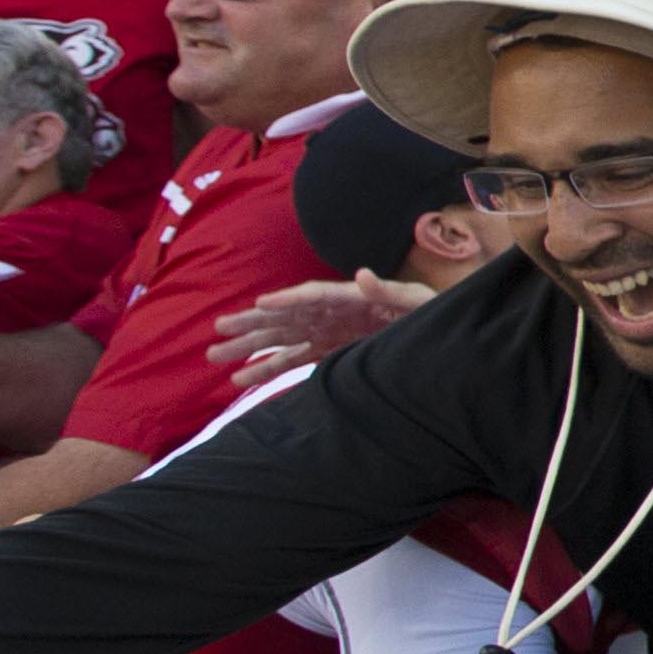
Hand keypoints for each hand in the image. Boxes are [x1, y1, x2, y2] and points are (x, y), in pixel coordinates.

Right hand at [211, 269, 427, 389]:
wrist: (438, 340)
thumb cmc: (428, 313)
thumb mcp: (416, 301)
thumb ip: (389, 291)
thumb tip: (362, 274)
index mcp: (350, 296)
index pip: (313, 295)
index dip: (288, 299)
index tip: (261, 303)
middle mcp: (330, 313)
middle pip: (285, 316)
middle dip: (252, 323)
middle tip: (217, 330)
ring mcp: (325, 333)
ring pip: (279, 339)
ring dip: (249, 348)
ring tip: (214, 356)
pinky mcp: (328, 352)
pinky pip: (292, 360)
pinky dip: (267, 369)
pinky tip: (241, 379)